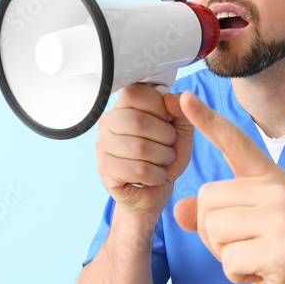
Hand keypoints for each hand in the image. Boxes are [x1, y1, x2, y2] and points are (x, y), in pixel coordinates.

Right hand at [95, 84, 193, 219]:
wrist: (154, 191)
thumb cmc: (165, 158)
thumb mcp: (182, 132)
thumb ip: (181, 111)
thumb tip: (170, 98)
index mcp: (124, 106)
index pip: (136, 92)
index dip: (159, 107)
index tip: (167, 120)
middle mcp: (108, 122)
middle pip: (137, 120)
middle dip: (164, 136)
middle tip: (169, 146)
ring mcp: (102, 146)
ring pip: (139, 147)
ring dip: (162, 157)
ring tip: (163, 162)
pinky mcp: (104, 170)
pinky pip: (137, 170)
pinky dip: (156, 175)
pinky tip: (155, 176)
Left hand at [172, 91, 284, 283]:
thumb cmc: (269, 255)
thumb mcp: (234, 229)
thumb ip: (207, 214)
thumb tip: (180, 208)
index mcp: (267, 178)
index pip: (234, 142)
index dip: (207, 120)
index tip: (182, 97)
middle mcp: (277, 190)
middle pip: (207, 199)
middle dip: (212, 232)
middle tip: (245, 245)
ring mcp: (282, 219)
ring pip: (214, 228)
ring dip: (224, 254)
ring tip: (253, 258)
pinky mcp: (282, 250)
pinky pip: (229, 259)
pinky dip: (237, 274)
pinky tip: (260, 274)